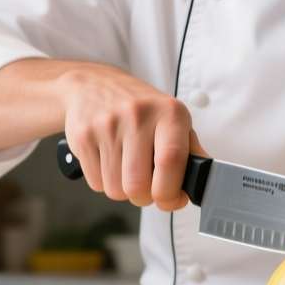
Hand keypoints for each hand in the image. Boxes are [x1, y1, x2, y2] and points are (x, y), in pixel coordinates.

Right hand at [58, 66, 207, 210]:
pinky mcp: (83, 137)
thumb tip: (201, 183)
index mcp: (169, 112)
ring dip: (125, 190)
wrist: (94, 85)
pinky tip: (111, 162)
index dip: (171, 193)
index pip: (170, 161)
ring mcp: (107, 126)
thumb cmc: (141, 108)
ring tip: (129, 168)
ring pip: (116, 190)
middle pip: (138, 186)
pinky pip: (96, 184)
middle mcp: (137, 116)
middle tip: (148, 186)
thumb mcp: (173, 119)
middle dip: (145, 197)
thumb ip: (191, 151)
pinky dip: (105, 182)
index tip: (172, 199)